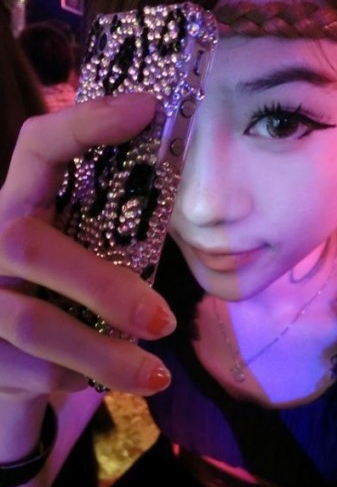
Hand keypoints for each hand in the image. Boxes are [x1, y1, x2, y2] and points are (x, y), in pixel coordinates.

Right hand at [0, 93, 175, 398]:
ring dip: (106, 355)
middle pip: (32, 248)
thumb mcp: (79, 261)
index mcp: (18, 206)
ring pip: (38, 325)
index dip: (84, 122)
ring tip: (154, 375)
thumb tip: (171, 231)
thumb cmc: (56, 301)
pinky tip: (96, 378)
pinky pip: (38, 370)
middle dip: (107, 289)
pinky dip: (80, 378)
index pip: (38, 146)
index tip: (144, 108)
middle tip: (165, 322)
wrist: (6, 365)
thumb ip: (106, 244)